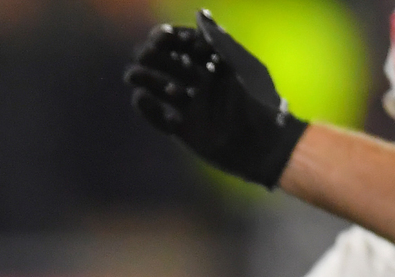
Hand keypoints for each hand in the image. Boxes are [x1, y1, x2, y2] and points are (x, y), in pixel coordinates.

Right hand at [124, 11, 307, 188]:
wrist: (262, 144)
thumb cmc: (257, 101)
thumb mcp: (239, 65)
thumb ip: (219, 41)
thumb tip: (199, 13)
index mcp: (217, 63)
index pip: (188, 45)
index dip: (173, 38)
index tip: (162, 35)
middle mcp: (202, 82)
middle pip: (171, 64)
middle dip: (155, 57)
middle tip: (142, 55)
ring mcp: (192, 107)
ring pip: (161, 89)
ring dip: (146, 79)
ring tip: (132, 75)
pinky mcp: (184, 130)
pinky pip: (160, 118)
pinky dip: (148, 109)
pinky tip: (139, 97)